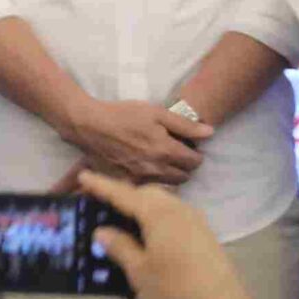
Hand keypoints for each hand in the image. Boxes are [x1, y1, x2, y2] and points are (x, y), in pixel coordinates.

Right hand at [62, 97, 210, 185]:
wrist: (88, 124)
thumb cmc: (122, 114)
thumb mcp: (155, 112)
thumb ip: (184, 124)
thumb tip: (210, 132)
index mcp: (166, 150)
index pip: (195, 162)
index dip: (195, 154)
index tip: (188, 147)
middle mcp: (156, 168)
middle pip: (183, 176)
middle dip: (184, 167)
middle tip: (176, 155)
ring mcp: (140, 177)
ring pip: (167, 184)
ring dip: (169, 175)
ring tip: (161, 162)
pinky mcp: (126, 181)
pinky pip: (147, 186)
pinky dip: (151, 181)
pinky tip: (145, 169)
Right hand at [79, 171, 257, 298]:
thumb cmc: (175, 290)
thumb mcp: (139, 271)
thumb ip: (120, 246)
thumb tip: (103, 231)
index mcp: (159, 214)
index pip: (124, 194)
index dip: (102, 185)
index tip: (83, 175)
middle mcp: (180, 211)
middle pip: (148, 193)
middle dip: (125, 194)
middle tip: (104, 204)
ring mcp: (197, 223)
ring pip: (165, 203)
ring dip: (143, 206)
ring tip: (126, 220)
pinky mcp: (206, 237)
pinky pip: (176, 215)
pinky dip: (158, 217)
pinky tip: (152, 235)